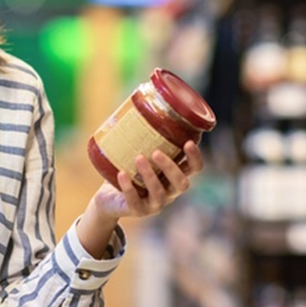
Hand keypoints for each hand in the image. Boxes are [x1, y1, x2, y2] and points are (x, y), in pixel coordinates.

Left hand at [90, 140, 204, 222]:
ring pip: (159, 193)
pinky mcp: (138, 211)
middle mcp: (170, 191)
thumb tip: (138, 95)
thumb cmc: (129, 170)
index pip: (195, 169)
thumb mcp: (139, 152)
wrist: (110, 198)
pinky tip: (122, 175)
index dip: (195, 158)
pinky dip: (129, 188)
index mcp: (175, 176)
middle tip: (156, 152)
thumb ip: (144, 134)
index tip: (189, 142)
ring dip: (150, 176)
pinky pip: (135, 202)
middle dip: (172, 168)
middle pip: (182, 184)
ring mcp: (155, 204)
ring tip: (138, 158)